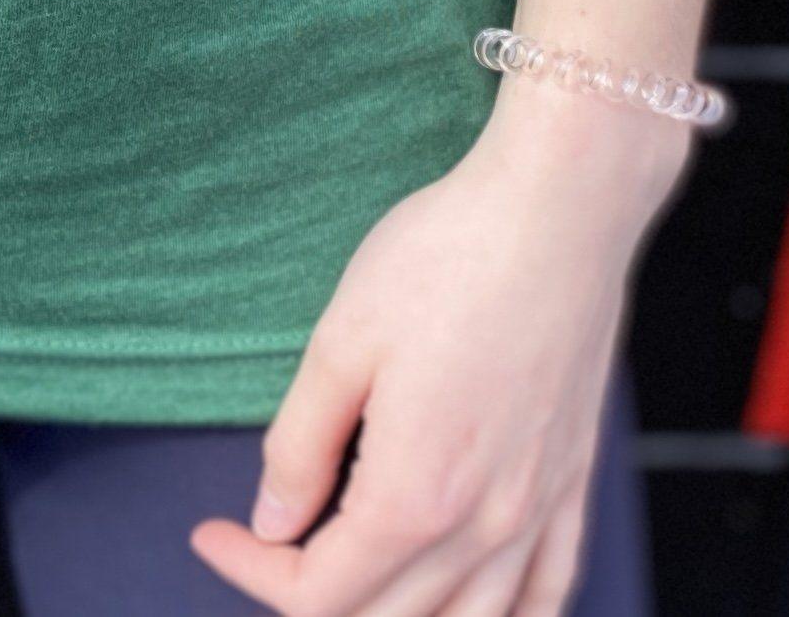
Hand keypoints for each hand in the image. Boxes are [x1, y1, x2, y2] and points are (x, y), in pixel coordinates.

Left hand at [191, 89, 689, 616]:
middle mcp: (484, 528)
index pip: (318, 596)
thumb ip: (299, 446)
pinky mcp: (574, 487)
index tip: (214, 531)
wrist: (558, 210)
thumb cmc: (446, 259)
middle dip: (308, 595)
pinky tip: (466, 605)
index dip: (253, 573)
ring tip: (348, 573)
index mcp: (415, 496)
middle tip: (267, 542)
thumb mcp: (342, 341)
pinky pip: (546, 600)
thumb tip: (271, 522)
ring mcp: (539, 514)